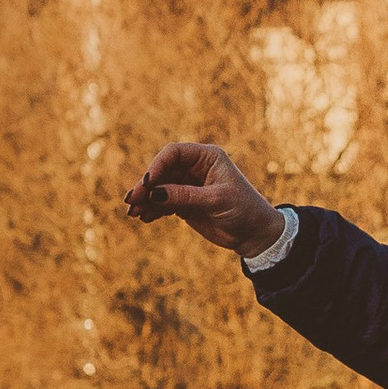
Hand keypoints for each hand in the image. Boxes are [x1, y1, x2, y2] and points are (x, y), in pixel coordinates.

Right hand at [125, 141, 285, 258]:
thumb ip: (184, 195)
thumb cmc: (243, 210)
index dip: (156, 166)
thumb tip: (153, 193)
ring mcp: (188, 185)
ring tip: (135, 214)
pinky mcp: (184, 202)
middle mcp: (195, 167)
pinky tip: (145, 218)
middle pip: (161, 170)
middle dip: (146, 186)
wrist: (254, 234)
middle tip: (133, 202)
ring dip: (146, 199)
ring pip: (158, 188)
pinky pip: (162, 202)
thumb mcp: (215, 200)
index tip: (146, 184)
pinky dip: (152, 209)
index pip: (173, 153)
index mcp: (207, 157)